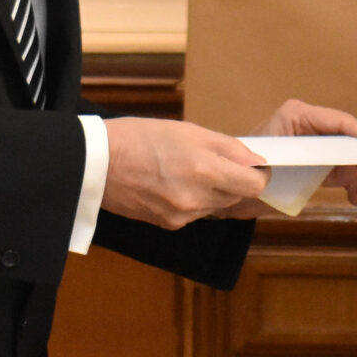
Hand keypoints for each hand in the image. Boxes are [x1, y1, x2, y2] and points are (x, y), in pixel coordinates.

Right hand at [101, 117, 267, 228]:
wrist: (98, 163)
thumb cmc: (141, 138)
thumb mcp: (189, 131)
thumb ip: (227, 148)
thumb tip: (256, 161)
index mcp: (205, 170)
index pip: (253, 185)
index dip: (258, 175)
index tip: (252, 166)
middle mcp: (197, 199)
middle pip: (236, 197)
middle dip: (233, 181)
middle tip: (214, 163)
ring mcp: (183, 215)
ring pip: (216, 206)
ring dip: (213, 191)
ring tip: (188, 171)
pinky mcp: (169, 224)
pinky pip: (195, 214)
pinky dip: (193, 201)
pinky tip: (174, 184)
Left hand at [232, 98, 356, 211]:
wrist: (228, 191)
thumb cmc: (247, 174)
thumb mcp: (283, 169)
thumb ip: (318, 166)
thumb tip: (351, 170)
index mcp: (298, 115)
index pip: (341, 122)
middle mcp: (306, 124)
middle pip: (348, 138)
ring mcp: (310, 142)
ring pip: (346, 154)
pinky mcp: (310, 159)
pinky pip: (336, 167)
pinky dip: (347, 181)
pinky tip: (354, 197)